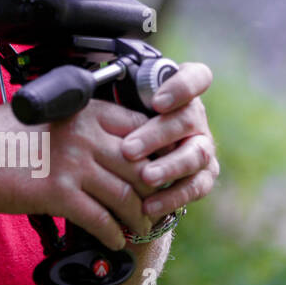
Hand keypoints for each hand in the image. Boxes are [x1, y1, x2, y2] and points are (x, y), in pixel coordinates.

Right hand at [0, 99, 160, 249]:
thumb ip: (77, 122)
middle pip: (140, 165)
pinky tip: (114, 239)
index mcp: (82, 110)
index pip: (139, 127)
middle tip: (154, 204)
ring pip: (127, 196)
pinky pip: (101, 219)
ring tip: (140, 227)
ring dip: (138, 217)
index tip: (155, 169)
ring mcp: (72, 164)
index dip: (154, 152)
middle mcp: (83, 134)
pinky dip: (113, 234)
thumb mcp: (43, 113)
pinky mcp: (59, 194)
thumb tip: (105, 141)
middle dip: (153, 191)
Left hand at [119, 62, 218, 220]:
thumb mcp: (116, 104)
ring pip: (196, 154)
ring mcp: (202, 146)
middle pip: (187, 120)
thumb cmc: (118, 123)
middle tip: (129, 149)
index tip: (156, 102)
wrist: (130, 157)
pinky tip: (150, 206)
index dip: (182, 88)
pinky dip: (172, 197)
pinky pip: (195, 187)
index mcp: (179, 92)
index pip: (196, 78)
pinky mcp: (204, 175)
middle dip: (157, 135)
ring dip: (169, 167)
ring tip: (145, 177)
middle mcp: (196, 118)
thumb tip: (80, 92)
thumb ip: (112, 96)